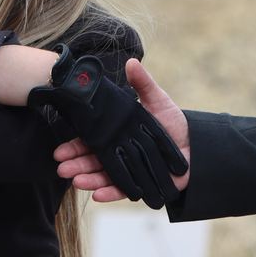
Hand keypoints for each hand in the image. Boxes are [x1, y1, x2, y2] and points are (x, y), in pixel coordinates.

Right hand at [31, 54, 187, 208]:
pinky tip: (97, 194)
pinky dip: (110, 192)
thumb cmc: (174, 122)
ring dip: (88, 179)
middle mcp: (120, 154)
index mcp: (118, 136)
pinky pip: (123, 190)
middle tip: (61, 168)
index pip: (92, 142)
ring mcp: (129, 171)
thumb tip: (131, 62)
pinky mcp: (141, 185)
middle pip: (94, 161)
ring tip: (75, 180)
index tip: (59, 151)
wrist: (197, 146)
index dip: (75, 147)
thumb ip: (142, 84)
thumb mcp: (157, 100)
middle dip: (76, 165)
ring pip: (105, 176)